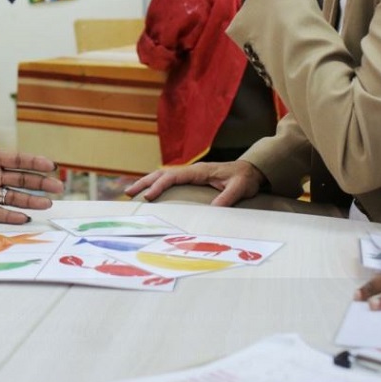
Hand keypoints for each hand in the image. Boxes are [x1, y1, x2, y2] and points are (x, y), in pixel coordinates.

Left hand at [0, 137, 63, 224]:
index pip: (16, 160)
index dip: (34, 162)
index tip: (51, 165)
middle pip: (21, 179)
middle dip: (40, 183)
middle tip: (58, 187)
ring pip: (13, 197)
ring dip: (30, 200)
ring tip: (48, 204)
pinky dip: (9, 216)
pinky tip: (24, 219)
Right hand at [124, 160, 265, 206]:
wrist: (252, 171)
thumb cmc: (245, 179)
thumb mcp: (239, 188)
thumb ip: (227, 197)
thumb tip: (212, 210)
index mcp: (200, 171)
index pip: (173, 176)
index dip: (159, 186)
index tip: (148, 197)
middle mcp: (192, 170)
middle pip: (163, 173)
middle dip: (144, 182)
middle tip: (128, 193)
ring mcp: (191, 174)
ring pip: (164, 175)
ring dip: (147, 183)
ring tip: (131, 192)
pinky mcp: (192, 179)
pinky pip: (170, 181)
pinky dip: (157, 185)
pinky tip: (150, 193)